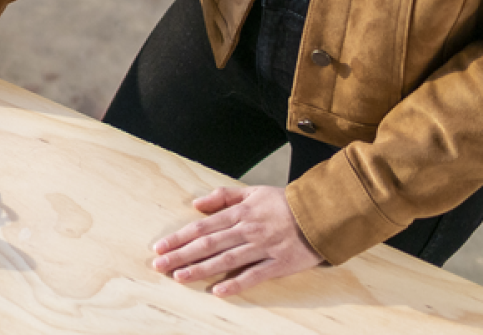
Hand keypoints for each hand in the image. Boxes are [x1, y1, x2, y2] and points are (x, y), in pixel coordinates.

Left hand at [151, 185, 322, 295]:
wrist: (322, 212)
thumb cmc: (286, 203)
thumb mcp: (253, 191)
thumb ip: (224, 196)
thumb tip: (196, 203)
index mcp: (240, 213)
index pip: (202, 226)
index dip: (179, 237)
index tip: (160, 247)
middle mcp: (247, 230)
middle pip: (208, 244)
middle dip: (181, 255)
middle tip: (159, 265)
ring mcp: (263, 247)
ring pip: (226, 260)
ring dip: (200, 269)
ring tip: (180, 277)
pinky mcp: (279, 264)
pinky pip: (254, 275)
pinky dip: (236, 283)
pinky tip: (218, 291)